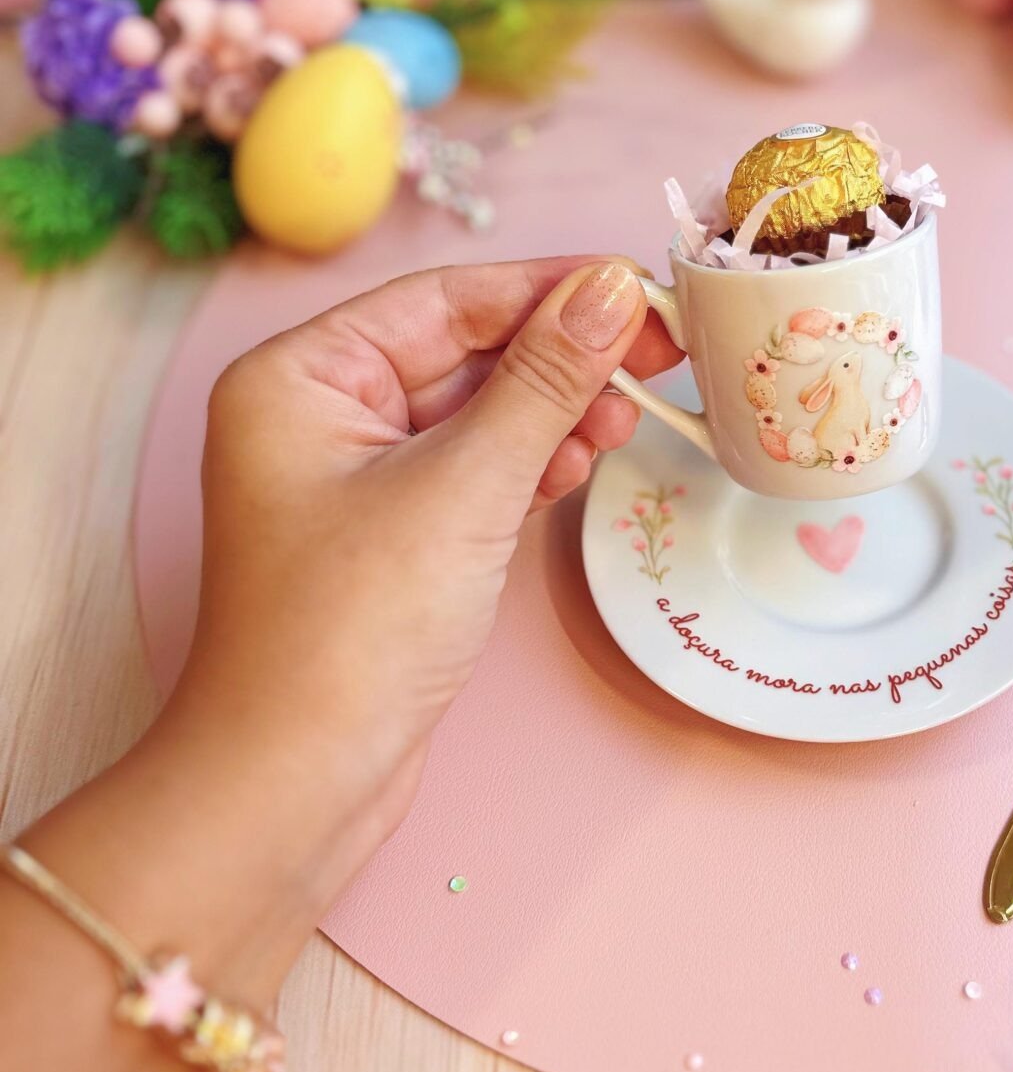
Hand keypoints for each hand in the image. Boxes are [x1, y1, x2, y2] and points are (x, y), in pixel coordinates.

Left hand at [160, 257, 679, 908]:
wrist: (296, 783)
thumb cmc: (347, 632)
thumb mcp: (462, 487)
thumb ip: (544, 381)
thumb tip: (613, 289)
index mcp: (300, 376)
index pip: (445, 299)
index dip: (551, 290)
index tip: (643, 291)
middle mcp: (315, 415)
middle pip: (463, 349)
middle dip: (560, 357)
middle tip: (657, 362)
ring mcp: (350, 479)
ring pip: (475, 413)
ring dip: (553, 413)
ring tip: (620, 428)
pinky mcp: (388, 538)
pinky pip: (471, 470)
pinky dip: (529, 465)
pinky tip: (578, 468)